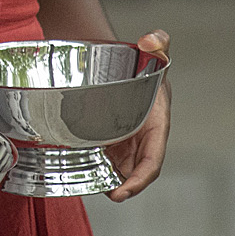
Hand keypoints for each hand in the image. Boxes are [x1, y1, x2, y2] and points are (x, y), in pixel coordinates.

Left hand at [103, 30, 170, 201]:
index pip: (152, 161)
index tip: (123, 192)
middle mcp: (142, 139)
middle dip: (122, 187)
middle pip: (133, 172)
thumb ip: (158, 43)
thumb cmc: (143, 62)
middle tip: (106, 195)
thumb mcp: (153, 52)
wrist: (124, 62)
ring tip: (87, 187)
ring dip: (106, 181)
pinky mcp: (108, 139)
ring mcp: (124, 141)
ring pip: (116, 169)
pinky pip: (102, 159)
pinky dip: (93, 168)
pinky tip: (76, 173)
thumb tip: (152, 39)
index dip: (140, 179)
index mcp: (156, 126)